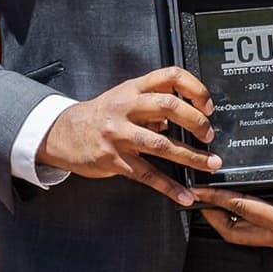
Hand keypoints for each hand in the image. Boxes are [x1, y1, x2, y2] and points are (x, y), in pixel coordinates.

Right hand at [35, 66, 217, 204]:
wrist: (61, 133)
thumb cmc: (101, 115)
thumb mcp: (124, 97)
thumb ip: (154, 102)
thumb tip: (187, 115)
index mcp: (133, 89)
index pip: (170, 76)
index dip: (194, 88)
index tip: (207, 105)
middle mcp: (126, 108)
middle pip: (168, 107)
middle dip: (196, 122)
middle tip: (209, 135)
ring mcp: (119, 135)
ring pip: (161, 144)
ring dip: (191, 156)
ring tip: (210, 163)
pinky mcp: (114, 160)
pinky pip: (147, 174)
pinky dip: (169, 186)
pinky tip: (184, 195)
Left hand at [191, 158, 272, 254]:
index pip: (243, 210)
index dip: (218, 198)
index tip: (200, 189)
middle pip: (235, 232)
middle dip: (212, 217)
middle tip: (196, 199)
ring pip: (246, 234)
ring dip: (226, 220)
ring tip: (214, 202)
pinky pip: (260, 230)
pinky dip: (246, 218)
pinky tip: (248, 203)